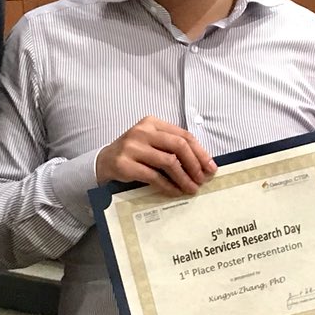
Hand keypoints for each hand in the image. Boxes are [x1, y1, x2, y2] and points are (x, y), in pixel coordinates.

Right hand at [95, 117, 214, 195]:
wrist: (103, 163)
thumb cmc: (134, 154)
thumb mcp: (152, 143)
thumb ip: (172, 148)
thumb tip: (202, 164)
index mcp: (153, 123)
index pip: (184, 135)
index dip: (200, 152)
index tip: (211, 168)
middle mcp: (143, 131)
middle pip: (179, 146)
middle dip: (195, 165)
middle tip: (202, 180)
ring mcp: (132, 147)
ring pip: (168, 162)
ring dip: (184, 178)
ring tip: (191, 188)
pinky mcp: (125, 164)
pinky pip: (154, 176)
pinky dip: (168, 186)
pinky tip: (175, 192)